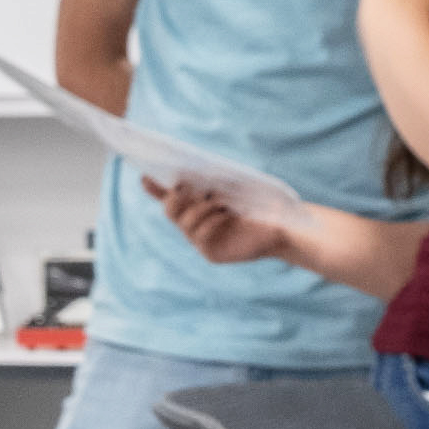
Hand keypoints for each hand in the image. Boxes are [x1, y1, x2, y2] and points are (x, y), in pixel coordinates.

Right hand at [148, 175, 294, 266]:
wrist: (283, 227)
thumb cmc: (260, 203)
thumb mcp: (234, 188)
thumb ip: (209, 184)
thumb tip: (184, 175)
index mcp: (197, 205)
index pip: (169, 197)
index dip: (154, 188)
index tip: (144, 176)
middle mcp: (195, 224)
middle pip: (171, 209)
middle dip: (175, 196)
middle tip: (185, 184)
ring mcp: (201, 240)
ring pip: (184, 222)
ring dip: (198, 207)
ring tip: (217, 200)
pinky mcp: (211, 253)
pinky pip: (200, 235)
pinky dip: (210, 221)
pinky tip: (224, 214)